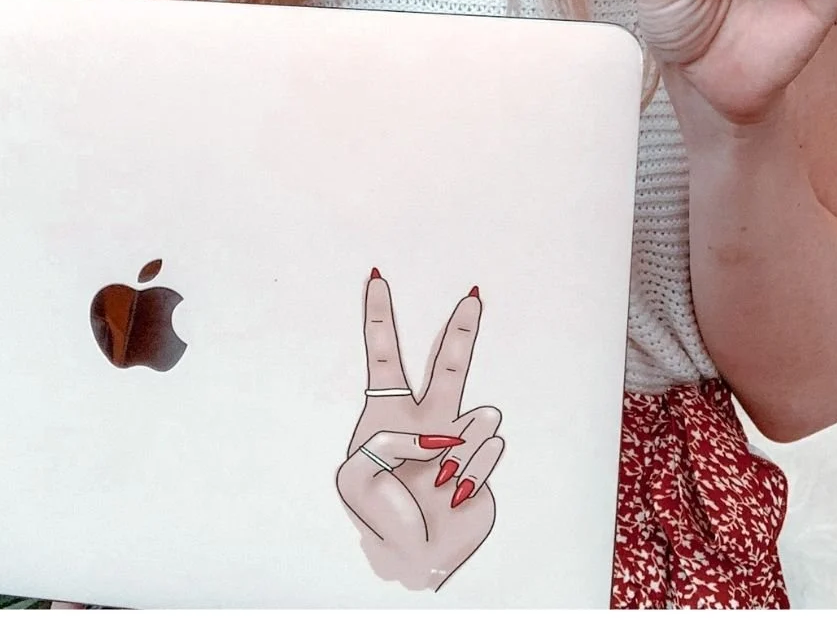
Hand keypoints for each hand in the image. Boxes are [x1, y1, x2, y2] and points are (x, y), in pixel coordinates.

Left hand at [335, 273, 503, 591]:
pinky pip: (483, 453)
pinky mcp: (482, 465)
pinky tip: (455, 493)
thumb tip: (440, 436)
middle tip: (473, 295)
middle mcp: (427, 419)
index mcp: (387, 415)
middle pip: (448, 364)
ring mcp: (457, 440)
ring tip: (439, 481)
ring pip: (473, 419)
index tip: (375, 277)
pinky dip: (467, 474)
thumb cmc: (378, 515)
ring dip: (456, 450)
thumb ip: (384, 446)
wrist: (413, 558)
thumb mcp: (354, 479)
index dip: (379, 317)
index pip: (384, 356)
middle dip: (462, 330)